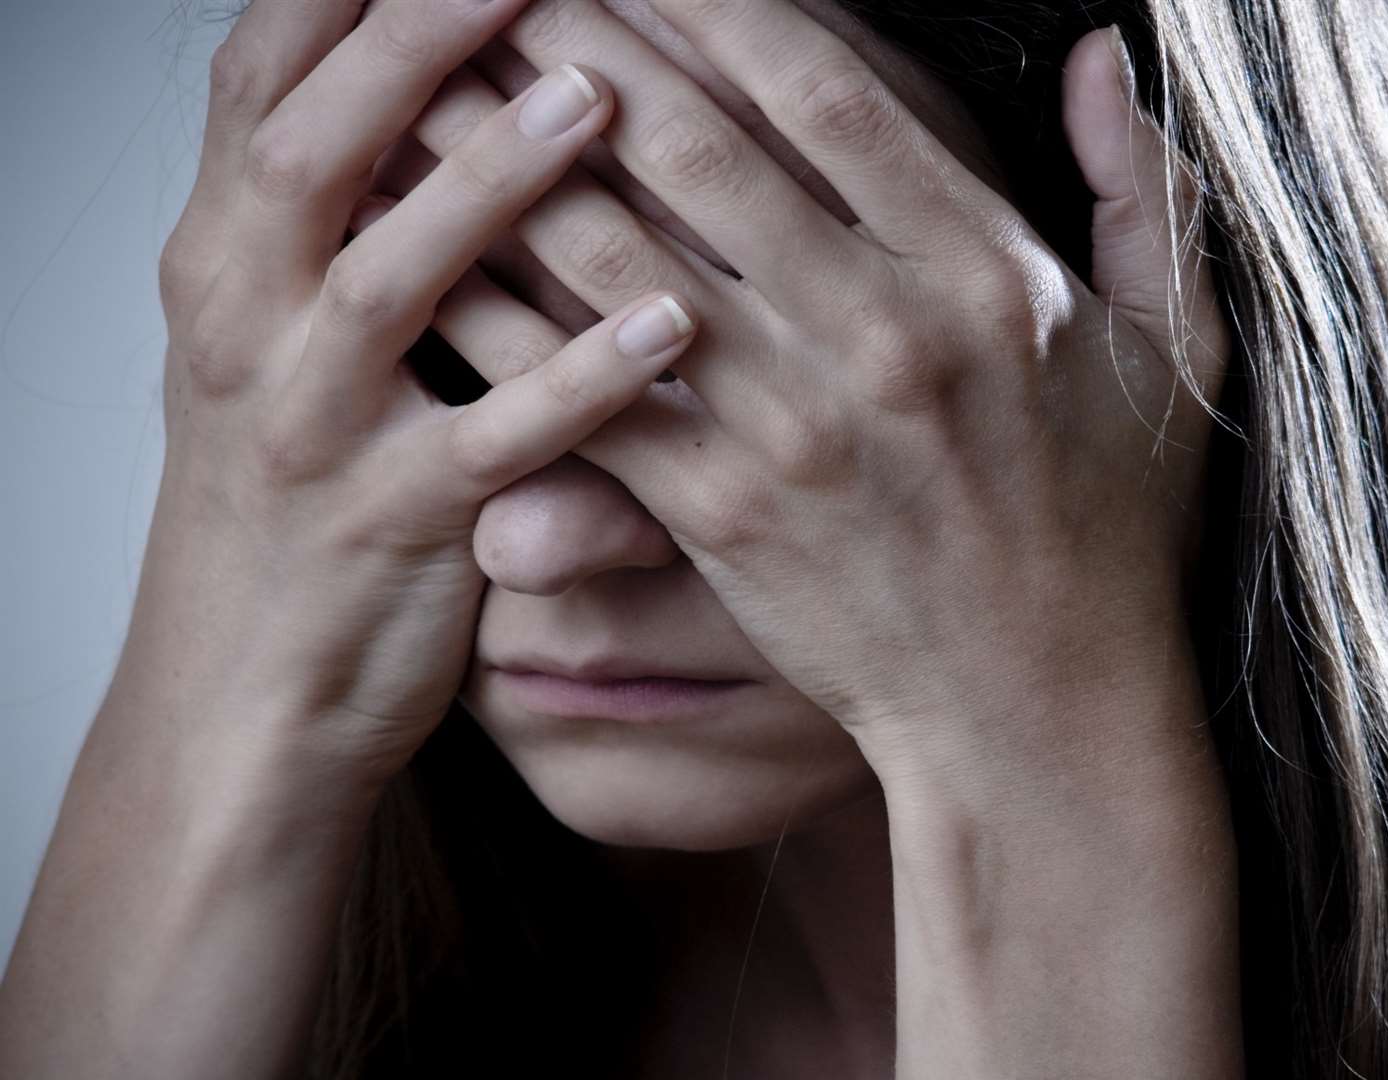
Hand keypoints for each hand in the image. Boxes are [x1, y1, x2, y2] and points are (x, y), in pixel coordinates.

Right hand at [138, 0, 694, 782]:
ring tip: (595, 98)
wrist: (240, 692)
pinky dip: (575, 382)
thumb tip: (424, 71)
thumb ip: (338, 215)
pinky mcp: (389, 526)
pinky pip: (490, 442)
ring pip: (390, 279)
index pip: (263, 80)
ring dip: (491, 180)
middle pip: (315, 145)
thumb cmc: (290, 496)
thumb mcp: (274, 337)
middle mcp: (242, 322)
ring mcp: (307, 426)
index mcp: (223, 255)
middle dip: (417, 40)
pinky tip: (665, 326)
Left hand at [410, 0, 1228, 774]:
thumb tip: (1105, 53)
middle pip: (690, 143)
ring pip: (611, 253)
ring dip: (503, 152)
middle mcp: (881, 333)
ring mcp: (792, 426)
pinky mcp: (720, 513)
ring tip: (424, 80)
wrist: (1041, 704)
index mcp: (986, 272)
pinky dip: (496, 315)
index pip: (825, 87)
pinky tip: (426, 252)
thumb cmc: (1109, 525)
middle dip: (575, 38)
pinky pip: (581, 390)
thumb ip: (1138, 190)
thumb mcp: (1171, 349)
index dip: (712, 1)